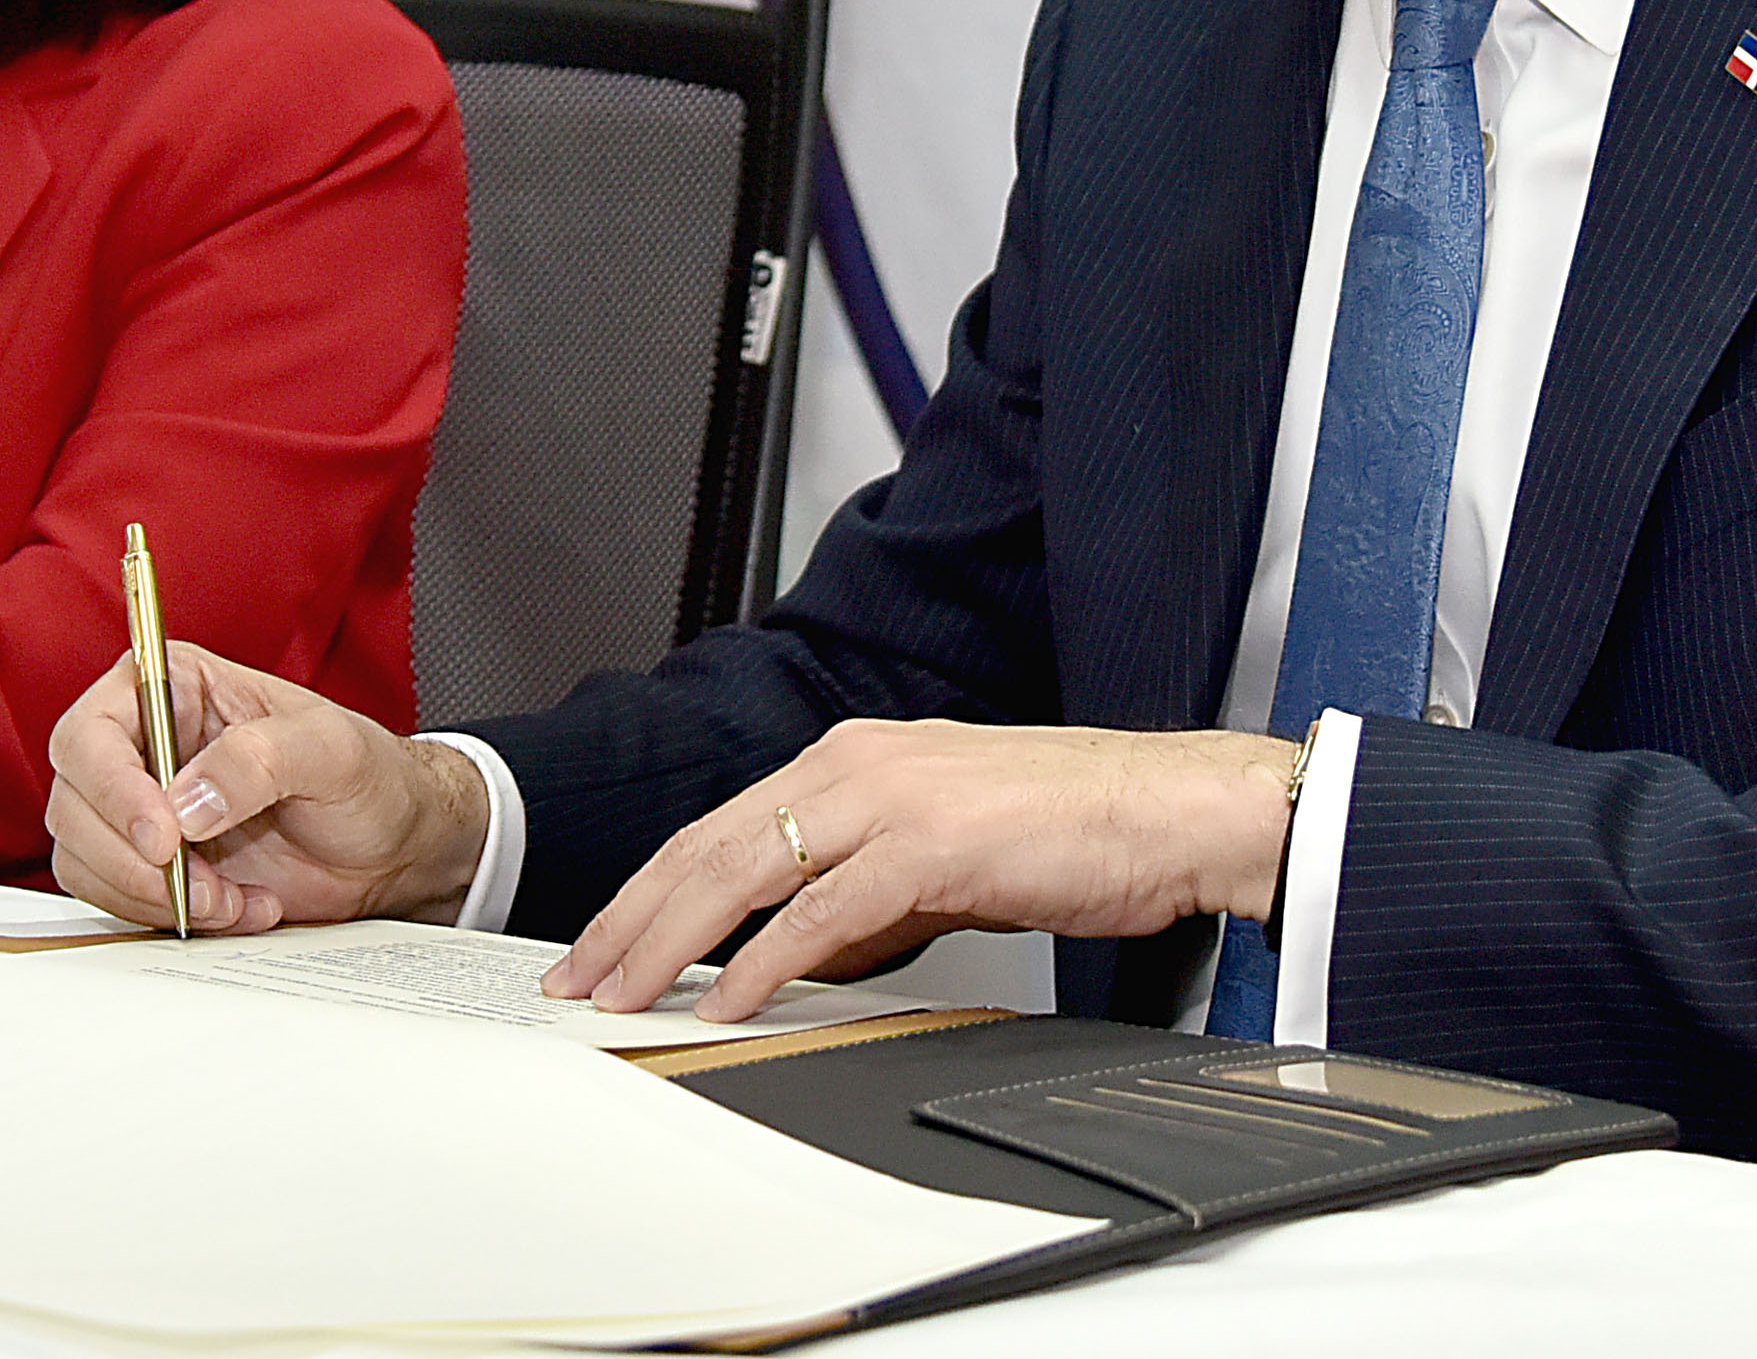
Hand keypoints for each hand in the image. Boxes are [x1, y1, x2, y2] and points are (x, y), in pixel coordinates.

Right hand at [41, 641, 492, 932]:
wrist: (391, 845)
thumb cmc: (368, 777)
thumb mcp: (331, 750)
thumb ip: (259, 760)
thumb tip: (185, 803)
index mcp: (174, 689)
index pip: (91, 733)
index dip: (111, 789)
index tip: (163, 838)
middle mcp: (143, 746)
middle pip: (74, 805)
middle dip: (134, 861)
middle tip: (207, 885)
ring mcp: (141, 811)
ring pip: (86, 860)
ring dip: (153, 896)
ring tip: (233, 898)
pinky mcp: (152, 867)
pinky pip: (120, 900)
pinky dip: (173, 917)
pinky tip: (238, 907)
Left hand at [547, 721, 1305, 1022]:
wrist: (1178, 809)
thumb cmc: (1079, 826)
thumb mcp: (947, 849)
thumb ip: (869, 886)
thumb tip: (807, 946)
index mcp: (858, 757)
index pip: (722, 825)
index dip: (651, 888)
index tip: (604, 941)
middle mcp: (859, 764)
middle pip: (709, 843)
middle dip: (630, 916)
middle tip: (578, 977)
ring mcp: (891, 799)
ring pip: (743, 869)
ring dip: (669, 940)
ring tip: (622, 994)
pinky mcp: (932, 845)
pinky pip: (823, 913)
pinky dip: (762, 960)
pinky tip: (726, 999)